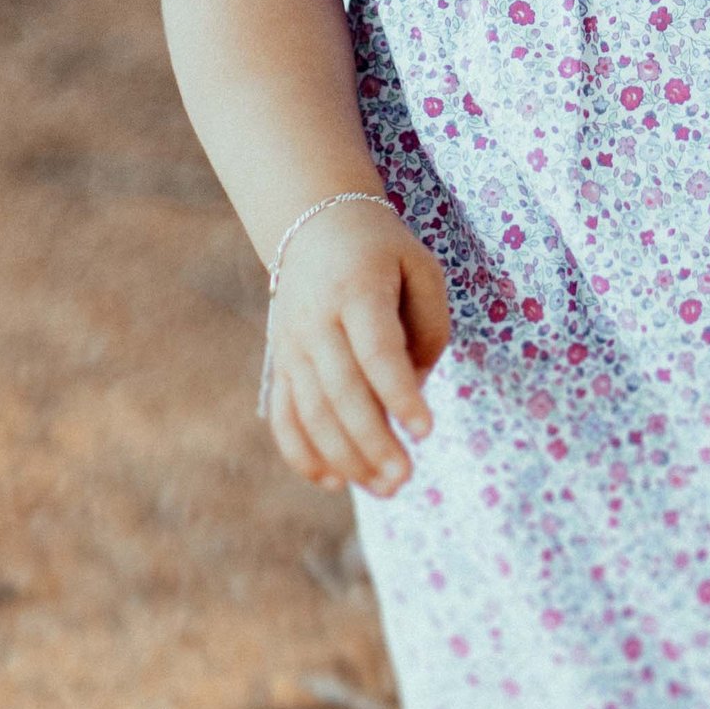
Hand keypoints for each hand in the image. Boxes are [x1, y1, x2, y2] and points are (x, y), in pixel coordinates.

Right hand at [263, 204, 451, 499]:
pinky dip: (303, 454)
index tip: (426, 432)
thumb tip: (415, 387)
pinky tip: (335, 481)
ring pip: (312, 414)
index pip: (377, 352)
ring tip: (386, 487)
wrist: (313, 221)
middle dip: (373, 443)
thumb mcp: (421, 267)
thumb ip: (430, 327)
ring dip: (346, 459)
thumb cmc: (381, 250)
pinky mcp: (279, 364)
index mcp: (356, 290)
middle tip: (406, 478)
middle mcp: (316, 322)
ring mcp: (291, 345)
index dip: (400, 395)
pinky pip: (283, 417)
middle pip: (341, 393)